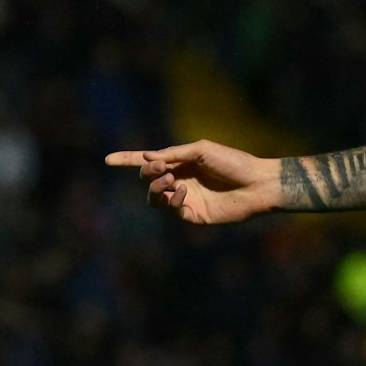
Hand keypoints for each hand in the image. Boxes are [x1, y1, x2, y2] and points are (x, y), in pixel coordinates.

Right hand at [105, 141, 279, 224]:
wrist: (257, 183)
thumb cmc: (234, 162)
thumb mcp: (202, 150)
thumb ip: (174, 153)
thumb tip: (146, 157)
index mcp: (182, 162)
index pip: (150, 162)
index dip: (128, 160)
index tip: (108, 159)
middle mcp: (181, 180)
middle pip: (148, 179)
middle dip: (148, 172)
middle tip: (162, 168)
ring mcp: (186, 198)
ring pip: (154, 197)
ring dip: (155, 187)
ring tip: (170, 180)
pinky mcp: (193, 214)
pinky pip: (171, 209)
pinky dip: (172, 199)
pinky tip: (184, 192)